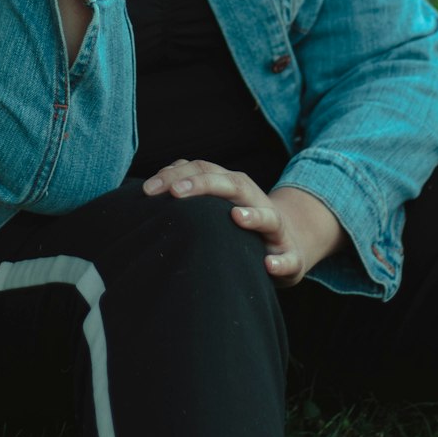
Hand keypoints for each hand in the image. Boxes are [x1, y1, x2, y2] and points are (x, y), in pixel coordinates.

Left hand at [142, 158, 346, 287]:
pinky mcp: (291, 256)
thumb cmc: (239, 222)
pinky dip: (281, 261)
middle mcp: (254, 200)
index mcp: (232, 186)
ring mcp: (274, 227)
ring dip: (254, 215)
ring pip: (268, 216)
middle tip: (176, 192)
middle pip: (232, 184)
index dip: (175, 176)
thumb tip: (146, 191)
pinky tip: (268, 266)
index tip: (147, 190)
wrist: (288, 243)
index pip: (203, 170)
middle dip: (204, 184)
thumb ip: (189, 192)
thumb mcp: (217, 204)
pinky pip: (288, 258)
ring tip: (236, 216)